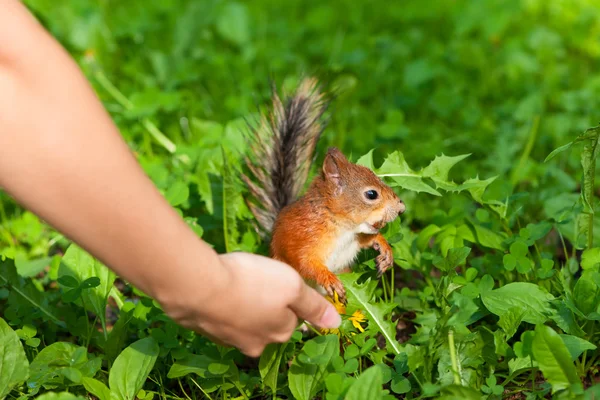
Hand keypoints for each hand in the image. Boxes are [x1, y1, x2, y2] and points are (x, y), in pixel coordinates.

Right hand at [159, 252, 341, 356]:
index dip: (289, 297)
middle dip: (265, 304)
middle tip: (257, 279)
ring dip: (243, 304)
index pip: (294, 319)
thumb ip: (314, 305)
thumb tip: (336, 324)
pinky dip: (222, 305)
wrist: (197, 286)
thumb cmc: (252, 283)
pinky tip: (218, 288)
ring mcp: (227, 339)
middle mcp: (255, 344)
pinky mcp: (205, 329)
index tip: (279, 279)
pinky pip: (221, 316)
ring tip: (237, 281)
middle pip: (268, 323)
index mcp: (279, 334)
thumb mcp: (292, 287)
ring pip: (243, 321)